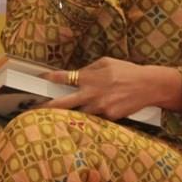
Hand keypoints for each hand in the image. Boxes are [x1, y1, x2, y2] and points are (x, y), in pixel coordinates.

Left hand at [41, 57, 155, 120]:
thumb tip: (77, 74)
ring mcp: (100, 108)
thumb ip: (90, 69)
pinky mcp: (109, 117)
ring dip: (68, 115)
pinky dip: (90, 117)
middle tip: (33, 109)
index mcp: (90, 77)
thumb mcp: (107, 62)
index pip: (65, 77)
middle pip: (63, 103)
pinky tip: (87, 118)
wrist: (148, 86)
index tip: (42, 78)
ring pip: (78, 114)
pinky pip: (95, 118)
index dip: (51, 78)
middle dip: (47, 107)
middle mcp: (92, 94)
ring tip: (54, 119)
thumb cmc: (127, 71)